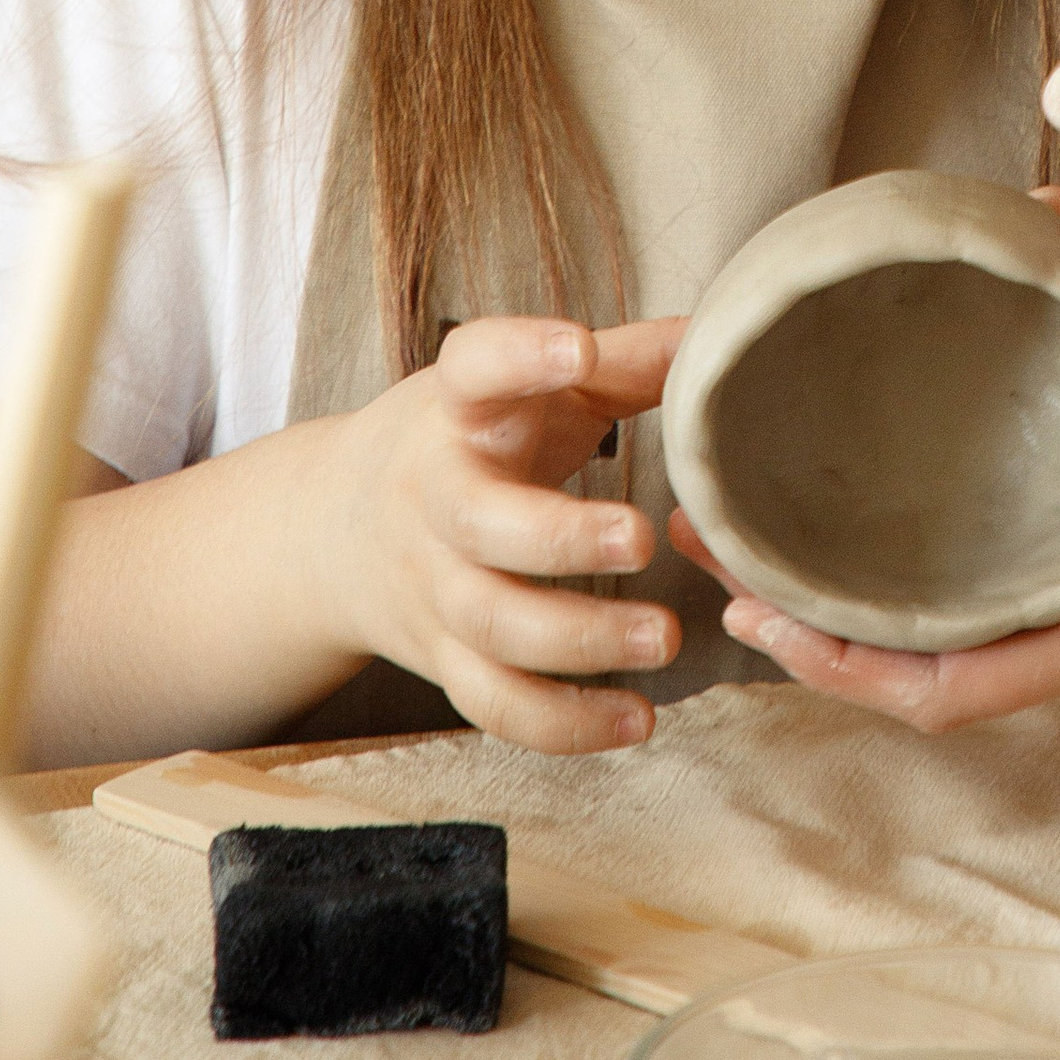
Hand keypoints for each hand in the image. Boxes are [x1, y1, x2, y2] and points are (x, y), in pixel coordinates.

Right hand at [315, 314, 684, 753]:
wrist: (340, 527)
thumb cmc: (470, 439)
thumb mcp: (528, 387)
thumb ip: (623, 361)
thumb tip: (719, 337)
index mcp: (460, 410)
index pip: (472, 368)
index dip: (519, 355)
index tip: (578, 350)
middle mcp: (436, 497)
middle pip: (480, 522)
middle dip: (560, 537)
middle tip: (640, 538)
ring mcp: (435, 587)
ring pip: (494, 625)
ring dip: (581, 641)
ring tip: (665, 636)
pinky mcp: (445, 658)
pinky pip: (495, 704)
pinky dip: (563, 722)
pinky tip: (637, 717)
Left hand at [696, 160, 1059, 729]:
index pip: (957, 686)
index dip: (844, 658)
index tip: (754, 605)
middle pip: (930, 675)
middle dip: (818, 627)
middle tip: (711, 538)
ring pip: (965, 648)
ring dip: (866, 606)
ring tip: (766, 526)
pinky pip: (1014, 607)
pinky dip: (938, 578)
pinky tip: (896, 509)